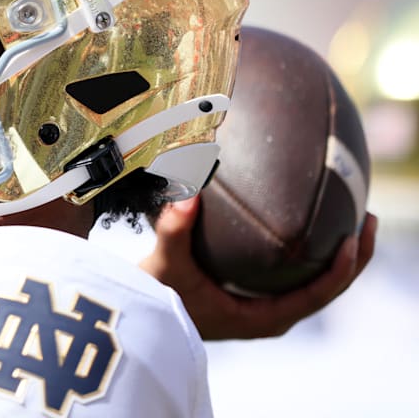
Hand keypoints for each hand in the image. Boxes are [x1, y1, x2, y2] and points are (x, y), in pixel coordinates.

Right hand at [139, 195, 376, 339]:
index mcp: (263, 318)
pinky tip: (314, 226)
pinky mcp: (260, 297)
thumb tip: (188, 196)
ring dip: (339, 256)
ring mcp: (268, 308)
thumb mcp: (166, 264)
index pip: (316, 296)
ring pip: (317, 284)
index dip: (340, 269)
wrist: (146, 314)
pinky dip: (314, 255)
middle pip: (328, 289)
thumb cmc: (160, 295)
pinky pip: (301, 278)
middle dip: (354, 257)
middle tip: (368, 218)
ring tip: (354, 218)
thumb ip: (175, 231)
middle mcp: (272, 316)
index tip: (352, 238)